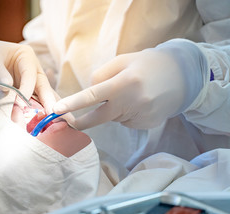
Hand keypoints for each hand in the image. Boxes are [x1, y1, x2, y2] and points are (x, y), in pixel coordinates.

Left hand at [0, 34, 55, 112]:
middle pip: (43, 85)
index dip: (27, 89)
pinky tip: (43, 120)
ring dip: (46, 107)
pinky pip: (34, 101)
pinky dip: (38, 110)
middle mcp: (32, 69)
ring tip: (52, 119)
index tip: (21, 103)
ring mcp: (31, 81)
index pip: (30, 75)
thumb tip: (8, 88)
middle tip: (52, 113)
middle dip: (48, 100)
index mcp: (26, 56)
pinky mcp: (26, 91)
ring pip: (41, 94)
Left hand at [53, 39, 206, 129]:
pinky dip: (127, 114)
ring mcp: (141, 116)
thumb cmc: (148, 64)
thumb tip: (89, 95)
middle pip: (99, 117)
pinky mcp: (146, 125)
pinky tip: (140, 103)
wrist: (183, 76)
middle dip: (82, 121)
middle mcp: (132, 102)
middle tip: (71, 122)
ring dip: (114, 109)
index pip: (92, 95)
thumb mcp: (124, 61)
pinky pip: (126, 121)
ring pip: (114, 117)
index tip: (57, 111)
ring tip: (132, 94)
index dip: (73, 104)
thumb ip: (102, 76)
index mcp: (124, 83)